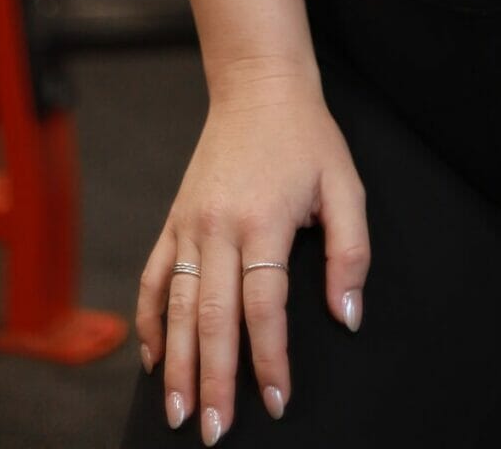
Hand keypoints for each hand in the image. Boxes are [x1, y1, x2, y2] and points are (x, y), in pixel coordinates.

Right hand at [136, 64, 368, 439]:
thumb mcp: (345, 185)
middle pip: (211, 318)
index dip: (270, 359)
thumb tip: (346, 316)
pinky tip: (152, 357)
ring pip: (175, 307)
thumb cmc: (306, 137)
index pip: (264, 308)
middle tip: (215, 431)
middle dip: (214, 381)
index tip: (277, 401)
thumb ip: (350, 253)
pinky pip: (153, 278)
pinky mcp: (173, 220)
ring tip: (178, 411)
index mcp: (263, 221)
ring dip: (176, 364)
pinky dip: (149, 320)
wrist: (258, 87)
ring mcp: (189, 225)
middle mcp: (218, 227)